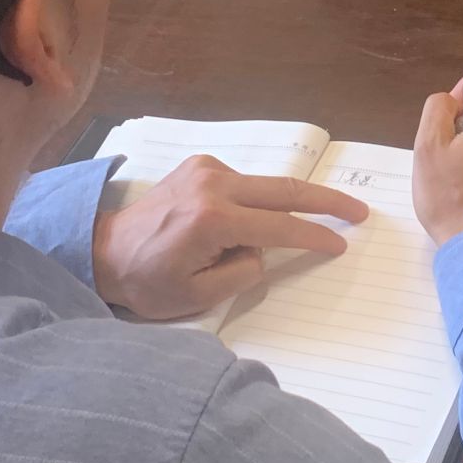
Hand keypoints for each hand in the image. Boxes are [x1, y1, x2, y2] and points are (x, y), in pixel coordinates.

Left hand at [91, 154, 369, 320]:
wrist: (103, 252)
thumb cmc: (147, 282)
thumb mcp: (197, 295)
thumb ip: (242, 274)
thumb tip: (263, 251)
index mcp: (213, 219)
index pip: (280, 226)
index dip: (316, 236)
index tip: (342, 242)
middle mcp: (213, 184)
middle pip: (286, 189)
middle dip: (326, 200)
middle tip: (359, 210)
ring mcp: (206, 169)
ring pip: (265, 187)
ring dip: (284, 207)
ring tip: (276, 234)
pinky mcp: (201, 166)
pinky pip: (245, 184)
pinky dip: (258, 203)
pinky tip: (247, 225)